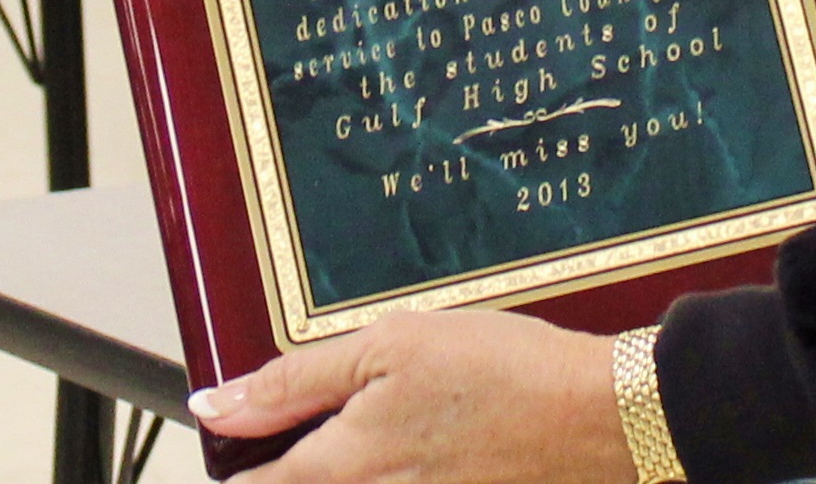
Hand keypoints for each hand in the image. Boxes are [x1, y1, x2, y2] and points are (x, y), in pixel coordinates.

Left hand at [190, 309, 635, 483]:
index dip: (238, 457)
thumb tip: (217, 403)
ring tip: (383, 433)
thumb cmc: (507, 372)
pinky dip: (394, 471)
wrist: (598, 420)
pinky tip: (425, 447)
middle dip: (292, 468)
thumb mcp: (393, 344)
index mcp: (345, 467)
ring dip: (342, 469)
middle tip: (311, 433)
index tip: (237, 436)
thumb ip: (298, 377)